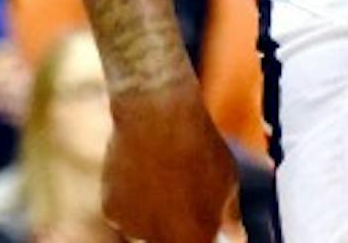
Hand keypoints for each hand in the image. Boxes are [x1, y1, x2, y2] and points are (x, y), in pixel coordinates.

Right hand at [104, 90, 238, 242]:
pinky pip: (128, 213)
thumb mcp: (227, 181)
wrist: (156, 116)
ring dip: (157, 215)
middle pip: (170, 241)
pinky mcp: (111, 211)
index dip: (203, 236)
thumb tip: (236, 235)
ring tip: (168, 178)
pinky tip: (147, 173)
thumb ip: (230, 216)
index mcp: (191, 239)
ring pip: (147, 230)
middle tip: (187, 202)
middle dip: (180, 229)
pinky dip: (136, 202)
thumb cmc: (197, 147)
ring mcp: (132, 228)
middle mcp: (157, 241)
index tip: (207, 225)